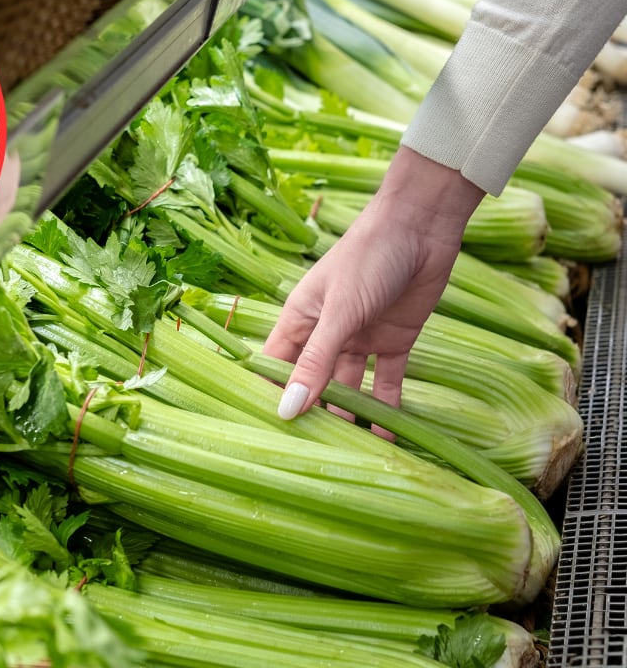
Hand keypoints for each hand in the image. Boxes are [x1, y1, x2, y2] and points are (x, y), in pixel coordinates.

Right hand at [263, 147, 485, 436]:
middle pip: (311, 383)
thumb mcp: (339, 312)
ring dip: (349, 418)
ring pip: (348, 389)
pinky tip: (387, 440)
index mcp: (299, 319)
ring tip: (348, 459)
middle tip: (308, 459)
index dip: (270, 398)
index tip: (265, 437)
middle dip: (311, 416)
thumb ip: (316, 362)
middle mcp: (325, 332)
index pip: (275, 367)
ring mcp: (360, 338)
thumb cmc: (368, 256)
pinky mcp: (394, 342)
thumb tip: (288, 411)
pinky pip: (386, 384)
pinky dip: (387, 410)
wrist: (422, 227)